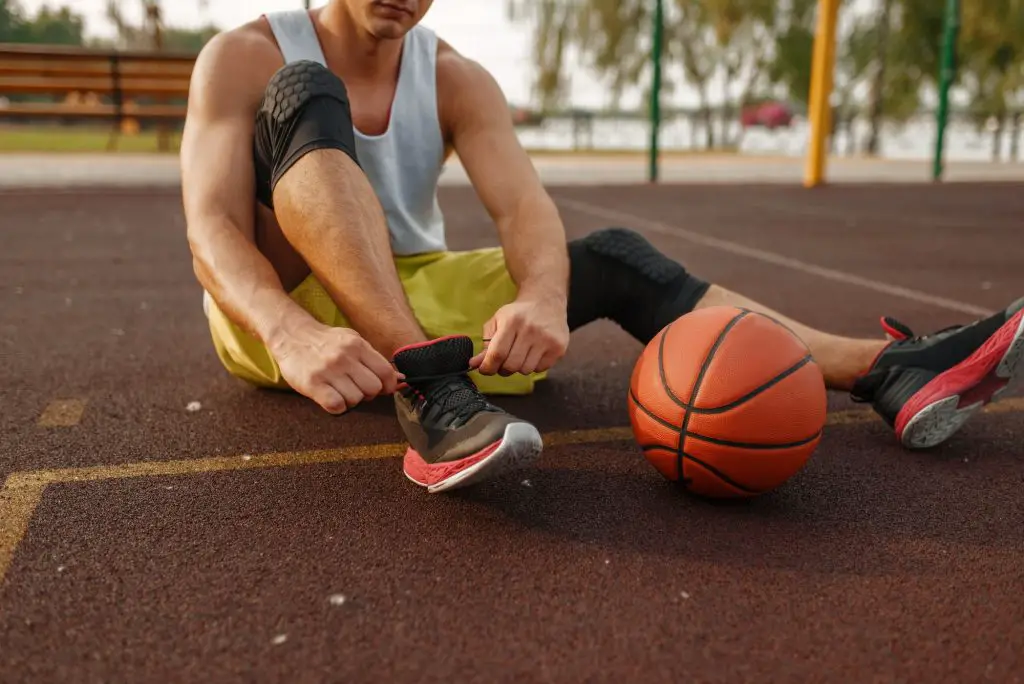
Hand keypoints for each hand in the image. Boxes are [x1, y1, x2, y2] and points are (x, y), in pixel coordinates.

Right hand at [269, 319, 402, 414]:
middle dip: (368, 394)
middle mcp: (344, 357)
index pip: (385, 372)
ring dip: (350, 400)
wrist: (291, 336)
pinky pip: (336, 406)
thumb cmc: (326, 343)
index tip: (383, 389)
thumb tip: (400, 378)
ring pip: (356, 399)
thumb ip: (374, 359)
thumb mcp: (352, 341)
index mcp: (357, 345)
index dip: (388, 385)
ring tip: (339, 390)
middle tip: (356, 388)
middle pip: (373, 389)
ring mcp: (328, 370)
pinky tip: (331, 397)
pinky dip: (336, 406)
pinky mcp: (312, 383)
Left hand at [470, 297, 568, 376]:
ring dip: (519, 367)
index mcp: (512, 321)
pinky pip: (540, 369)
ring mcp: (547, 339)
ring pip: (525, 370)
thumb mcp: (498, 321)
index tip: (485, 369)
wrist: (546, 301)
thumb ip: (486, 343)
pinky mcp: (559, 347)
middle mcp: (530, 330)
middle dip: (503, 368)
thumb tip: (474, 364)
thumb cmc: (518, 314)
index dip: (488, 367)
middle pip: (511, 365)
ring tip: (521, 353)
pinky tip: (534, 352)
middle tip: (504, 361)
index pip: (497, 354)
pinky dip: (534, 365)